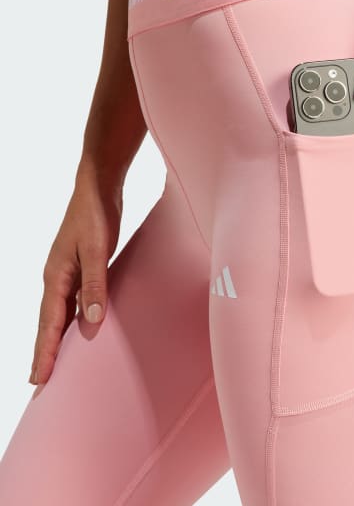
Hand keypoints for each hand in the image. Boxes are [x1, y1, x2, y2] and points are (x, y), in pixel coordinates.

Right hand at [29, 173, 122, 384]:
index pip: (49, 323)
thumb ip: (95, 285)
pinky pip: (74, 300)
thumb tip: (91, 321)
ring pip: (60, 313)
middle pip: (49, 323)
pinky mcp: (82, 267)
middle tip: (40, 383)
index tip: (38, 379)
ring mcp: (69, 273)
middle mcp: (58, 278)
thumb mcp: (97, 250)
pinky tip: (81, 326)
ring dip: (58, 337)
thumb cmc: (95, 216)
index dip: (44, 352)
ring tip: (57, 362)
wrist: (98, 189)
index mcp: (56, 276)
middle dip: (44, 352)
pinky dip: (73, 318)